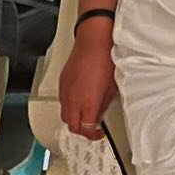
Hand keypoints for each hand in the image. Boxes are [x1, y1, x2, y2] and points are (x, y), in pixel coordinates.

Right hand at [59, 18, 117, 141]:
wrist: (93, 40)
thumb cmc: (105, 58)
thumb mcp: (111, 87)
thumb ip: (103, 105)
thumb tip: (99, 114)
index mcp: (88, 103)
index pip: (86, 129)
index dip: (93, 134)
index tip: (99, 133)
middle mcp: (73, 100)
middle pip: (72, 126)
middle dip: (82, 131)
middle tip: (92, 129)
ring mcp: (65, 91)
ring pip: (65, 115)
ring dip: (74, 119)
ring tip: (85, 116)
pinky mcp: (62, 83)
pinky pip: (63, 102)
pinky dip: (69, 107)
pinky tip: (79, 101)